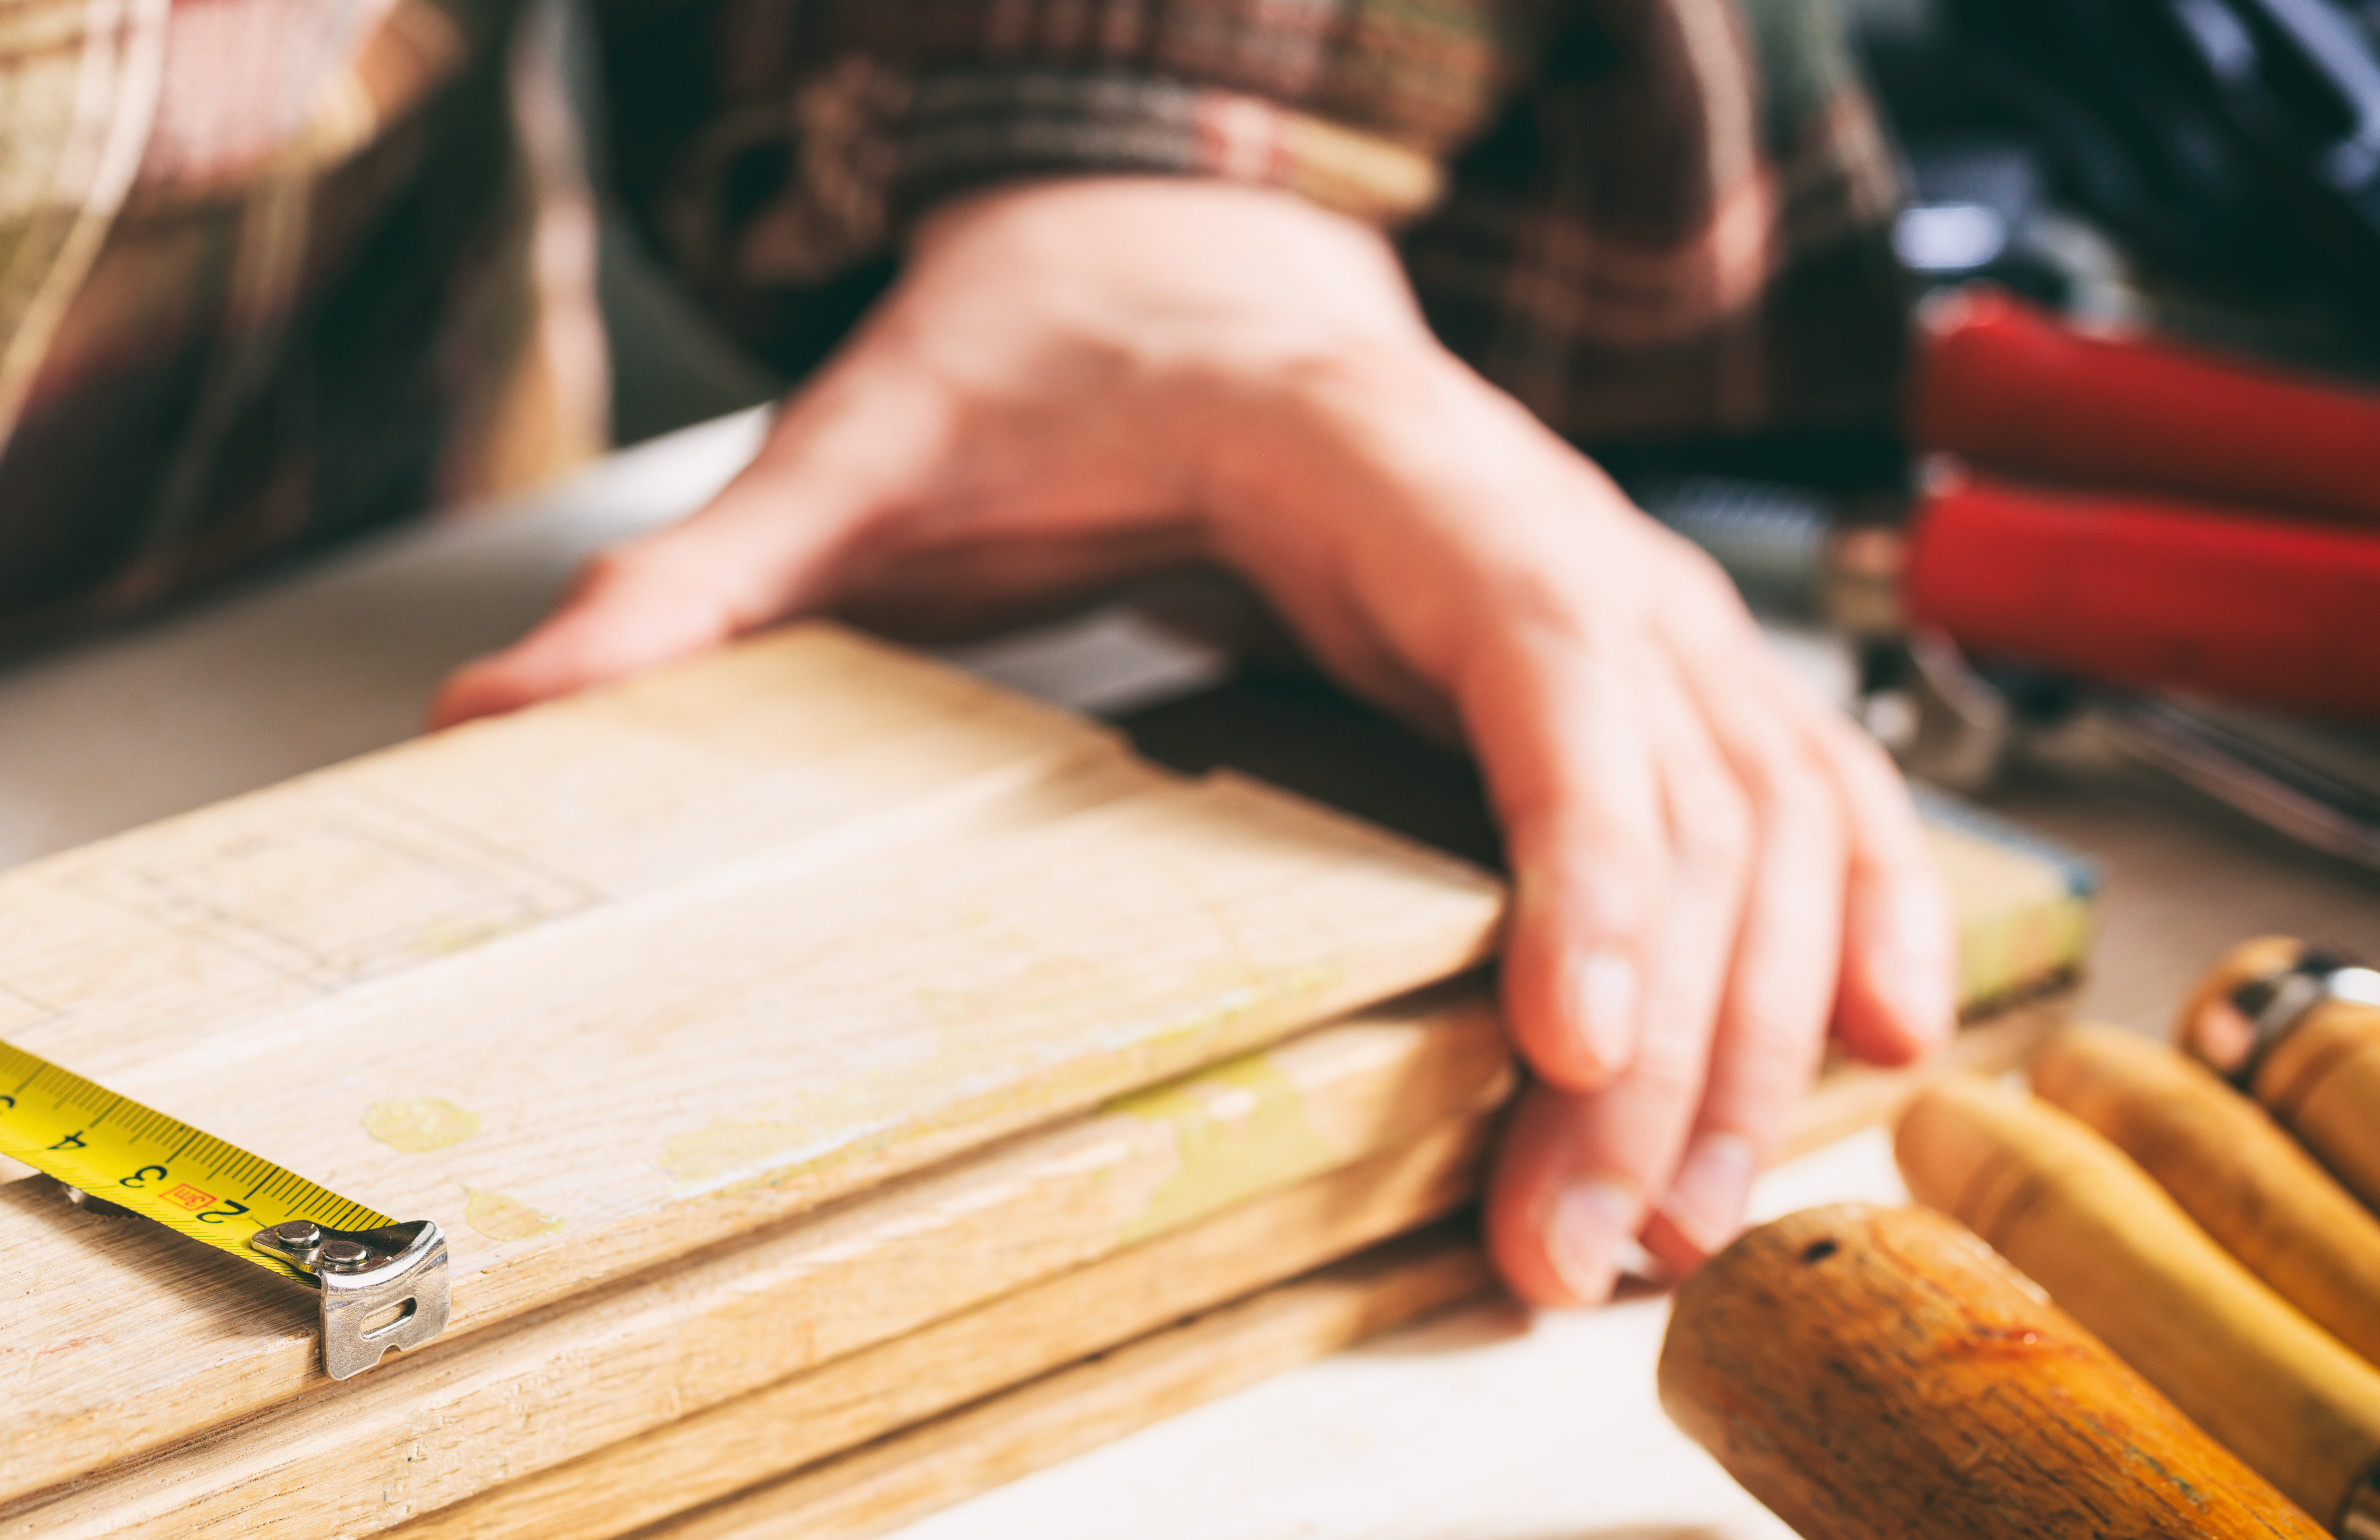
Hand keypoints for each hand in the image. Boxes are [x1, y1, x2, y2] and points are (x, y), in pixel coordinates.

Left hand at [436, 176, 1953, 1303]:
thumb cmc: (1053, 336)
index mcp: (1387, 460)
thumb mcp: (866, 434)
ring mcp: (1608, 590)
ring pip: (1768, 808)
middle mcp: (1545, 527)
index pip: (1540, 656)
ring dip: (1756, 1021)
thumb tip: (500, 714)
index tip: (1578, 1035)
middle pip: (1682, 784)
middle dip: (1670, 1024)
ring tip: (1674, 1228)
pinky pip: (1795, 783)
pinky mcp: (1619, 653)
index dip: (1587, 846)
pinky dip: (1855, 911)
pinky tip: (1879, 1056)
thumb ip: (708, 577)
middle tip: (1583, 1239)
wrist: (1170, 244)